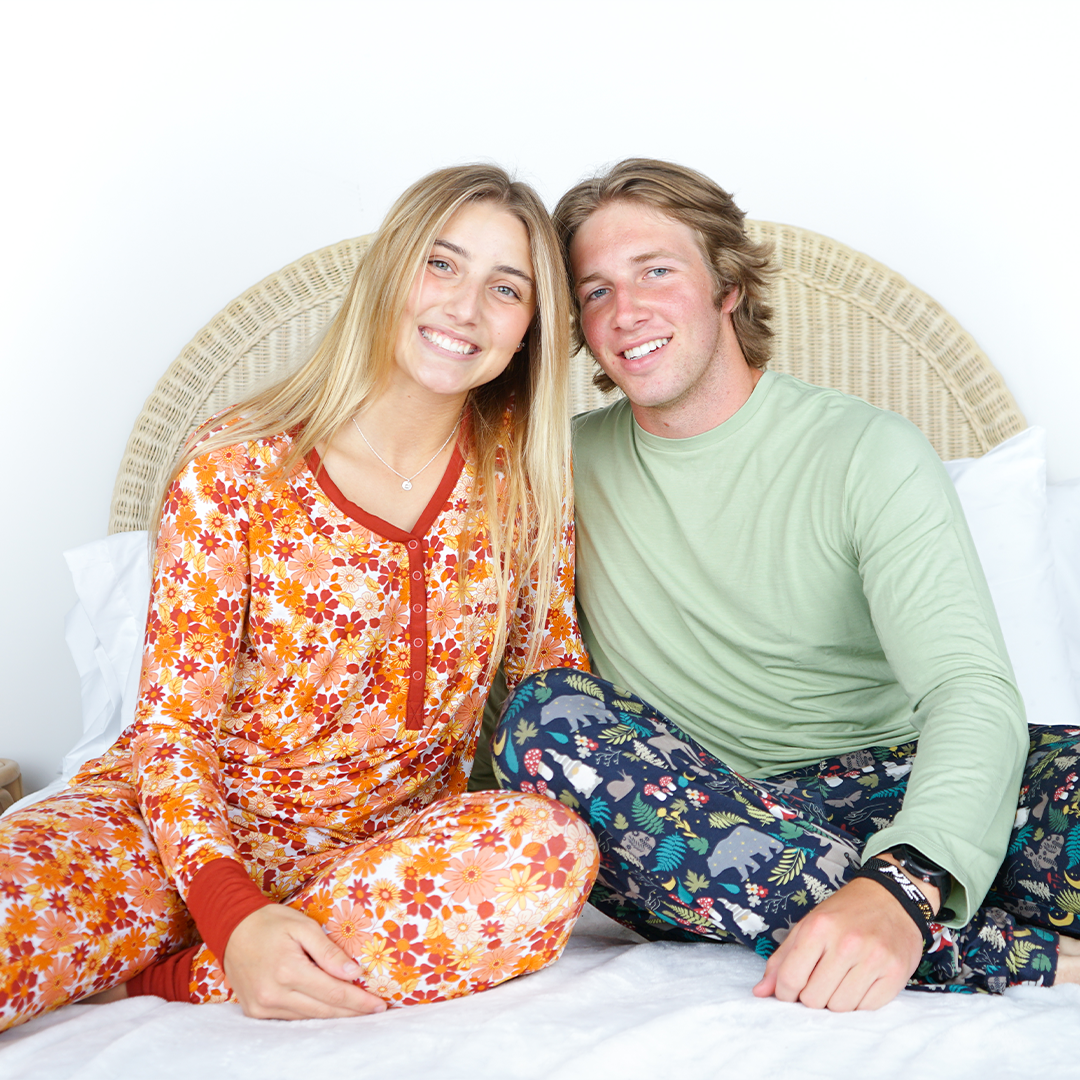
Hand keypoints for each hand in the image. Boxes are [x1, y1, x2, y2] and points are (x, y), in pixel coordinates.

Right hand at [222, 903, 386, 1019]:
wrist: (231, 928)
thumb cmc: (270, 922)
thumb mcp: (303, 927)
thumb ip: (328, 951)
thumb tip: (354, 973)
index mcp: (288, 970)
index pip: (333, 992)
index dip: (359, 1001)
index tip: (380, 1005)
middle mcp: (274, 994)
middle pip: (324, 1010)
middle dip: (353, 1011)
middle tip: (377, 1010)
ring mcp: (262, 1006)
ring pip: (308, 1017)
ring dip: (334, 1014)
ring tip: (358, 1010)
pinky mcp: (255, 1011)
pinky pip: (291, 1018)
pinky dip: (312, 1013)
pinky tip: (329, 1008)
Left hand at [752, 874, 924, 1010]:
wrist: (892, 898)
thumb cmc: (845, 913)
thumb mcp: (808, 925)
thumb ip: (782, 959)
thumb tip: (759, 992)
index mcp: (818, 928)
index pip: (790, 979)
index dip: (785, 992)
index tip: (791, 989)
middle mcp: (846, 943)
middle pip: (814, 999)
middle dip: (812, 995)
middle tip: (820, 979)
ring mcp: (873, 959)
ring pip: (840, 1007)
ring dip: (836, 999)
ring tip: (841, 979)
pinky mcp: (895, 974)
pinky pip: (867, 1008)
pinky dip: (860, 1001)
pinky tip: (861, 981)